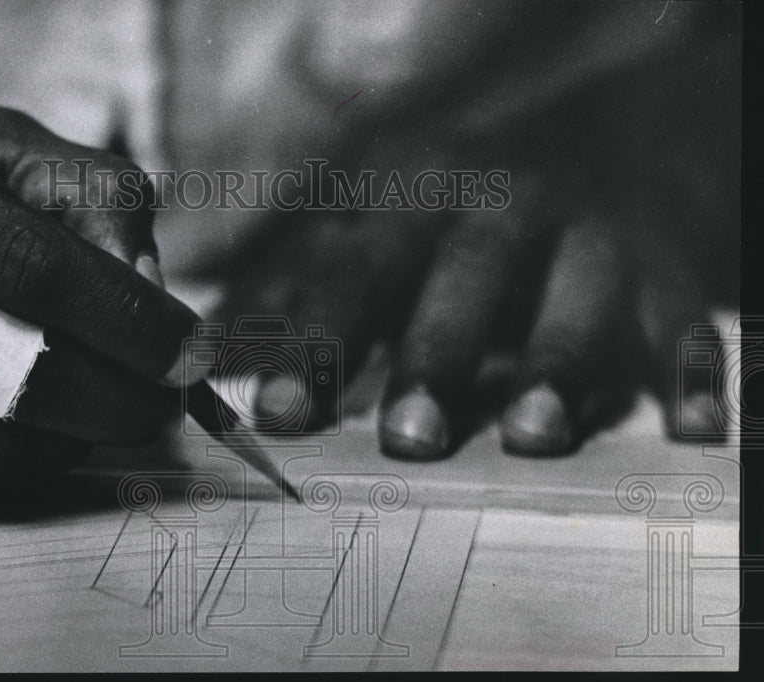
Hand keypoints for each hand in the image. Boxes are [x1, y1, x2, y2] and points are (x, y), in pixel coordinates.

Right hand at [0, 105, 204, 489]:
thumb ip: (86, 192)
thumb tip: (150, 288)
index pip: (29, 264)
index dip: (128, 316)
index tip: (192, 349)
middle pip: (10, 366)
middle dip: (119, 394)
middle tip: (167, 398)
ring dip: (76, 437)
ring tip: (110, 407)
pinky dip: (20, 458)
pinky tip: (44, 424)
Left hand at [194, 1, 737, 456]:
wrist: (595, 144)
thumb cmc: (453, 205)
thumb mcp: (371, 218)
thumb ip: (295, 283)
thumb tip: (204, 351)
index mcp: (417, 195)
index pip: (356, 271)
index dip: (316, 341)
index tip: (278, 415)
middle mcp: (507, 206)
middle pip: (465, 279)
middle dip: (436, 354)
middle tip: (408, 437)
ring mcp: (594, 236)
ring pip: (577, 298)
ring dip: (554, 364)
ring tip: (530, 435)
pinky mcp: (668, 273)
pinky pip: (686, 324)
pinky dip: (692, 374)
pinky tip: (686, 430)